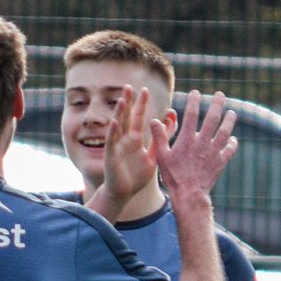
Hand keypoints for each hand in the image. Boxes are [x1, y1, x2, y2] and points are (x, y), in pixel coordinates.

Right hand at [101, 85, 159, 202]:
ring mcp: (116, 147)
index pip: (137, 118)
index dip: (140, 105)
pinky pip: (111, 142)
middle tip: (130, 86)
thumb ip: (160, 141)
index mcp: (135, 140)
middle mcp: (124, 140)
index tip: (145, 90)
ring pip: (117, 126)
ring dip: (119, 113)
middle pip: (126, 117)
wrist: (124, 194)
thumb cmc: (136, 177)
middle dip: (128, 102)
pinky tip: (114, 122)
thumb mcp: (153, 157)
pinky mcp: (110, 156)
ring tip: (122, 99)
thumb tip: (169, 124)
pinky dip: (112, 132)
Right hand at [154, 89, 236, 201]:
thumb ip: (159, 137)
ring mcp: (214, 151)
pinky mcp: (221, 162)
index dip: (194, 101)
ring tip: (232, 112)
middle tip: (220, 94)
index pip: (191, 114)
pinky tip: (233, 139)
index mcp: (187, 139)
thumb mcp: (161, 157)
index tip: (196, 92)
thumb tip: (154, 120)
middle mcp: (202, 142)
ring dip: (229, 120)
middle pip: (212, 118)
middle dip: (217, 104)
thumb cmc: (173, 177)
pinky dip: (232, 143)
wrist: (189, 195)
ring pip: (225, 131)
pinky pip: (229, 149)